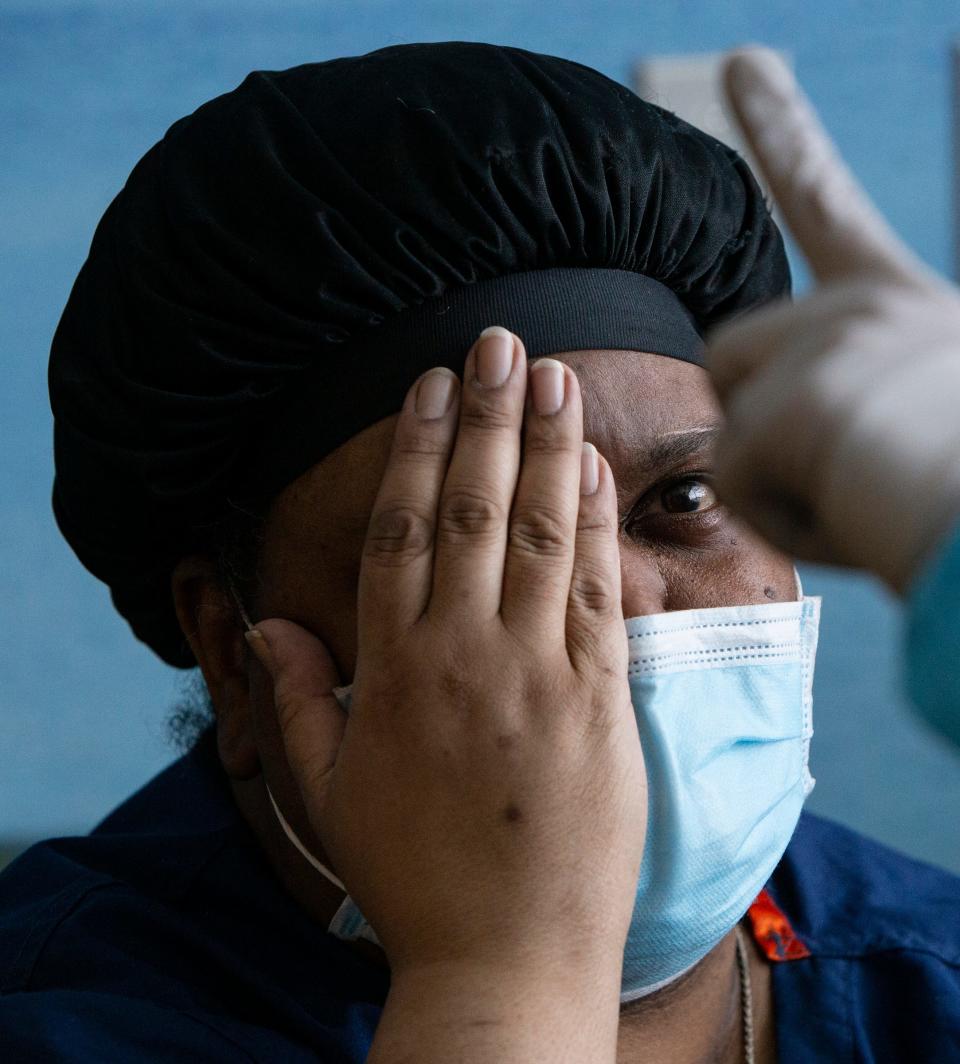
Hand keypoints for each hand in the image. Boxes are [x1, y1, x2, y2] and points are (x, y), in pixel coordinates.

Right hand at [251, 328, 644, 984]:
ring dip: (549, 450)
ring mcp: (541, 676)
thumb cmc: (411, 876)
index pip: (405, 532)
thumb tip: (274, 623)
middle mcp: (467, 657)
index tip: (431, 388)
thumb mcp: (327, 793)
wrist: (507, 959)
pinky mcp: (602, 704)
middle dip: (489, 418)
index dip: (418, 451)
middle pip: (476, 511)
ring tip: (554, 379)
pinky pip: (596, 596)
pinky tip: (594, 471)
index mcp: (395, 672)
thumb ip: (293, 700)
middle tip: (499, 343)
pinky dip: (593, 526)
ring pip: (541, 537)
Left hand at [708, 47, 959, 592]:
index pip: (822, 200)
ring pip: (725, 410)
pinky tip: (850, 514)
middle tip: (843, 457)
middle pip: (731, 354)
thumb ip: (856, 388)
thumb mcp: (923, 413)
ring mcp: (831, 343)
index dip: (781, 128)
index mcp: (898, 304)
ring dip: (766, 465)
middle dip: (755, 417)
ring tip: (856, 487)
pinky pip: (736, 477)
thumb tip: (804, 412)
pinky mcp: (800, 398)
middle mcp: (864, 304)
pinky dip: (780, 516)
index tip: (741, 64)